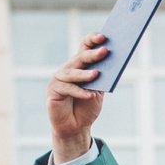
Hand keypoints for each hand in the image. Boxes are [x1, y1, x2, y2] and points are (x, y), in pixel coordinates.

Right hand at [47, 33, 107, 162]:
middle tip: (105, 51)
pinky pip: (68, 89)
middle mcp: (68, 69)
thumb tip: (111, 66)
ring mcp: (59, 79)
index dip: (92, 40)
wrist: (75, 128)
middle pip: (80, 58)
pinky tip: (90, 95)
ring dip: (85, 74)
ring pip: (72, 73)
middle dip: (93, 54)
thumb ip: (102, 79)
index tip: (103, 37)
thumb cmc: (87, 108)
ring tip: (96, 74)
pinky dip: (80, 92)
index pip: (84, 46)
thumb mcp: (98, 92)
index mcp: (80, 65)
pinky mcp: (53, 91)